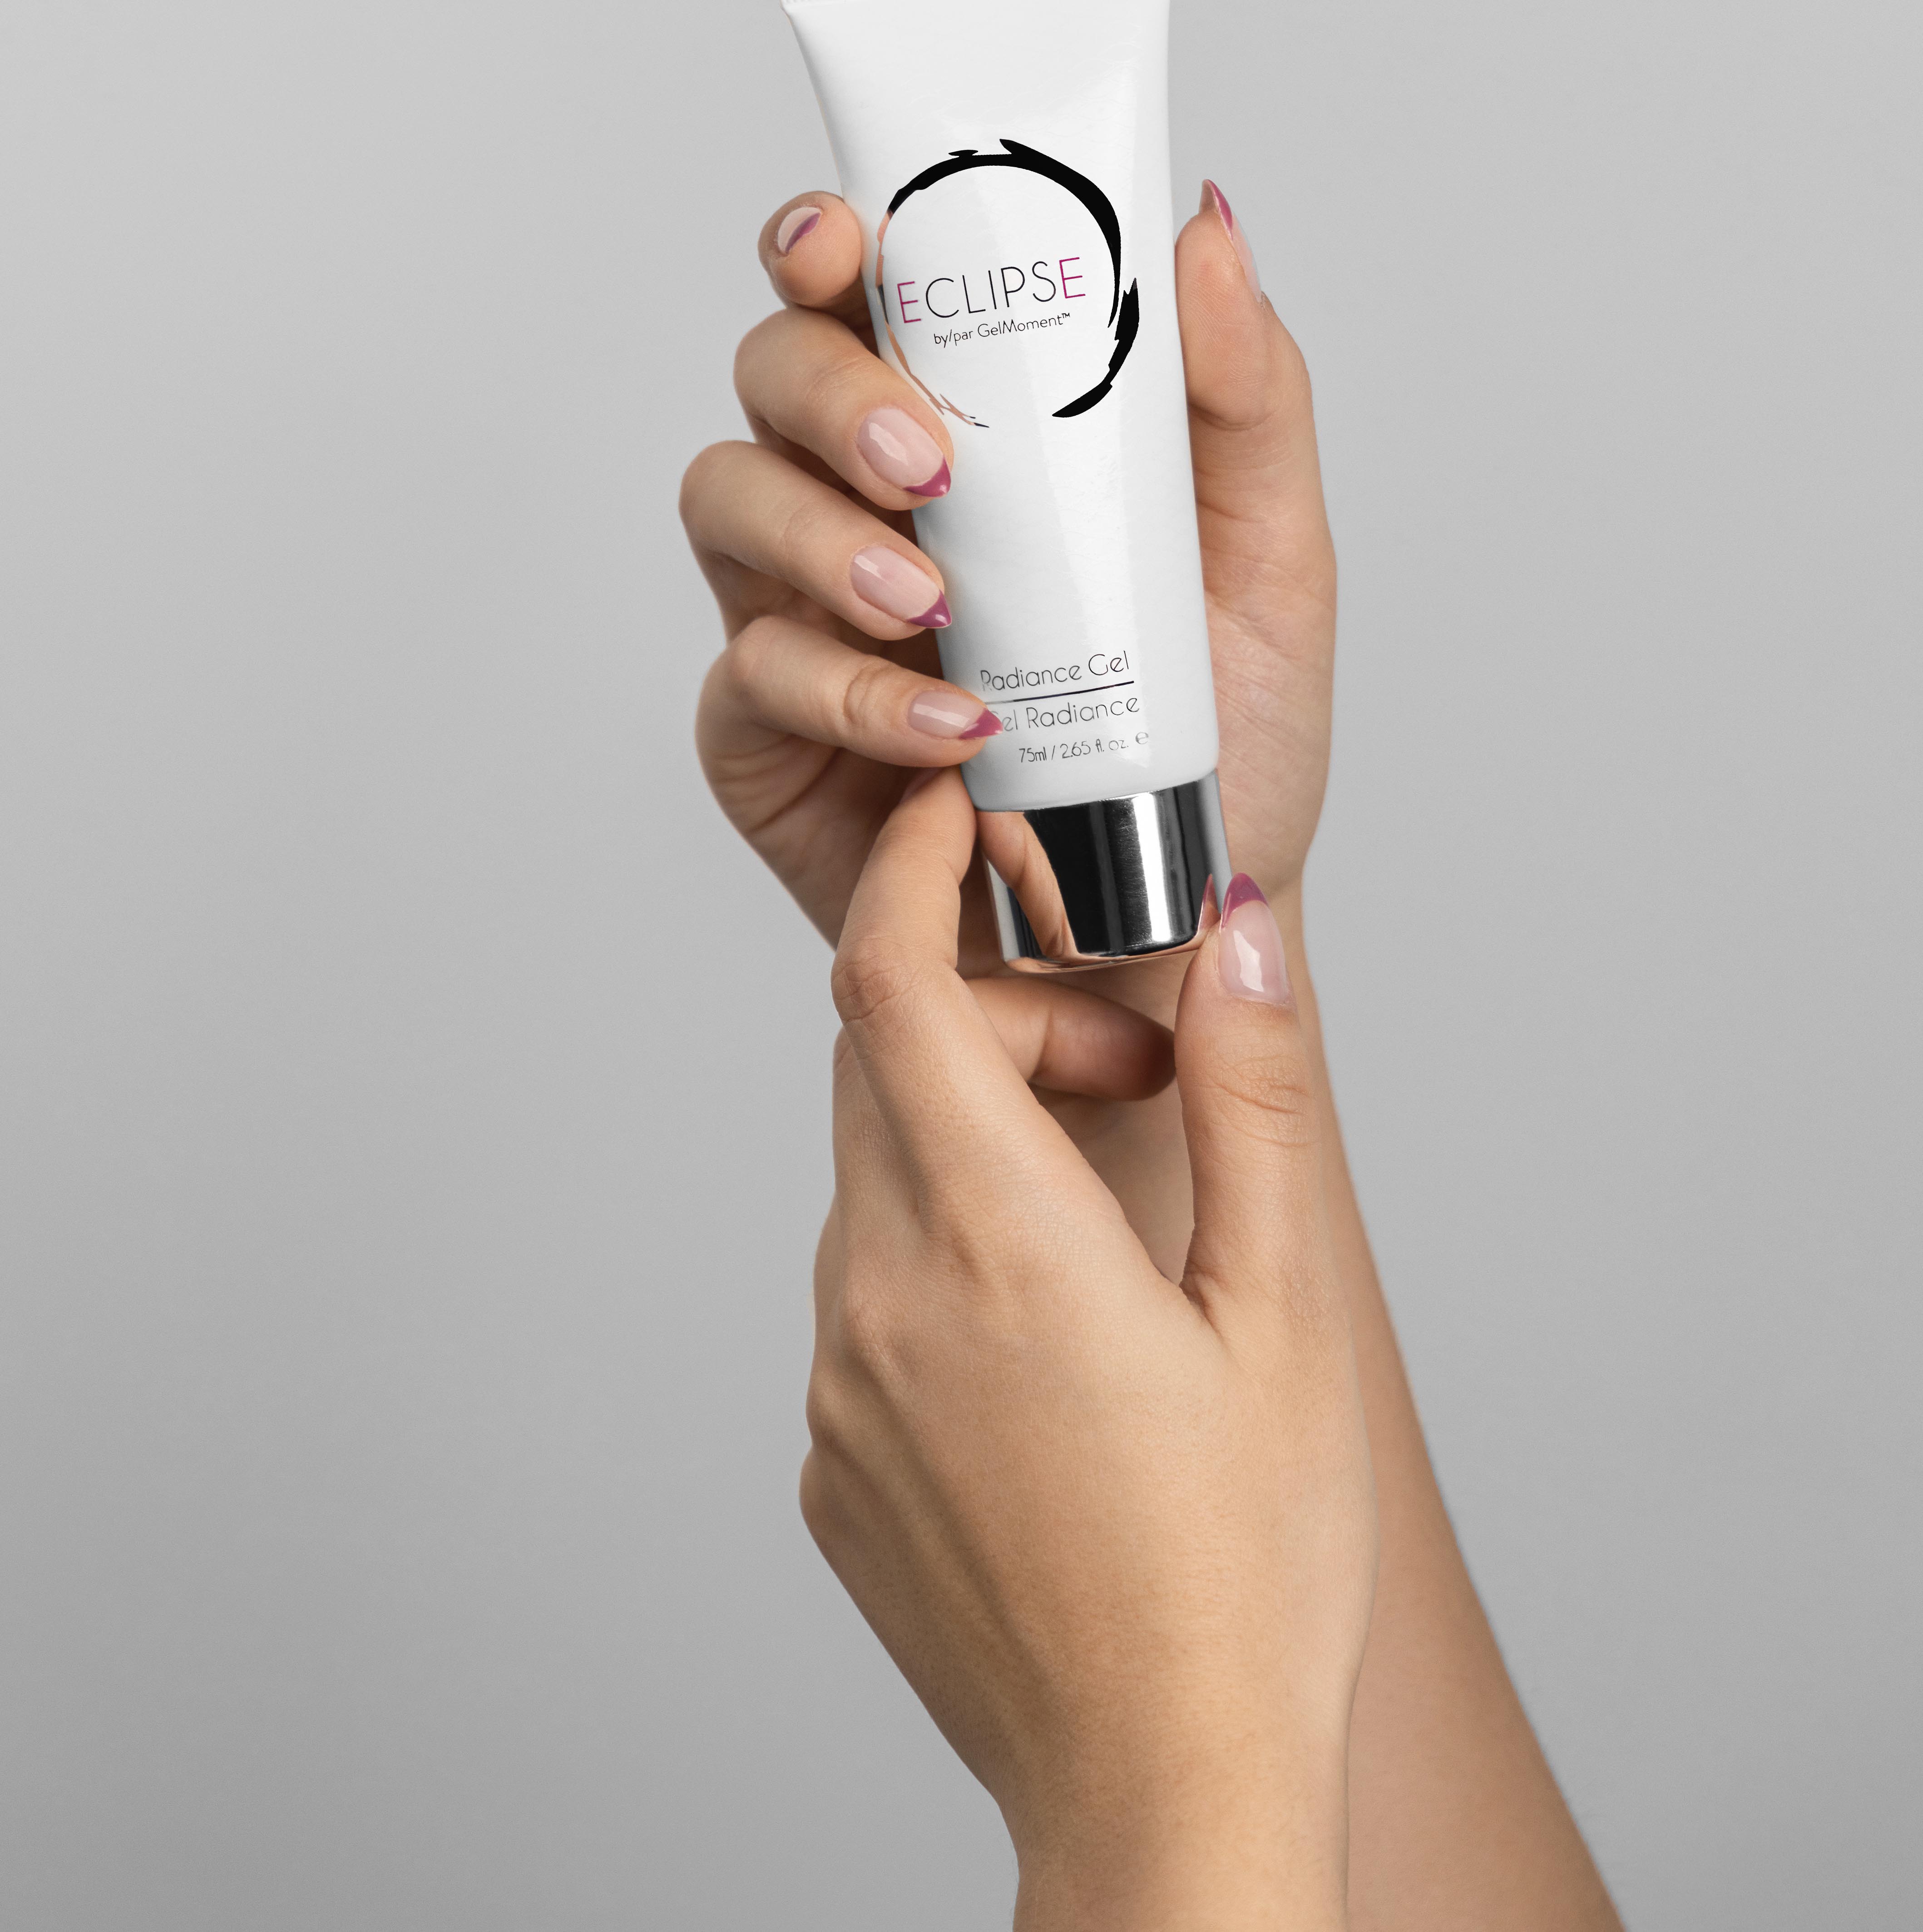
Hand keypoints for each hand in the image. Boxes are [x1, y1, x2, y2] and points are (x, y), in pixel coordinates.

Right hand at [682, 182, 1332, 963]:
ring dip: (818, 534)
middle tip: (929, 462)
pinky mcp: (764, 731)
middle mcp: (863, 499)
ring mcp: (797, 610)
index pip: (867, 294)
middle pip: (773, 373)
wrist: (1172, 921)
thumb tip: (1205, 229)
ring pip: (726, 501)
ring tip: (932, 601)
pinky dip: (845, 692)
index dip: (828, 244)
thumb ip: (1243, 396)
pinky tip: (947, 732)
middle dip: (832, 392)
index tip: (846, 242)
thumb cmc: (1212, 736)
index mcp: (971, 429)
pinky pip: (751, 674)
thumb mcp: (1270, 562)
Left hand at [803, 773, 1376, 1930]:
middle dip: (998, 1022)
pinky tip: (1060, 1343)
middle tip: (1135, 1081)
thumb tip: (1234, 935)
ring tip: (1117, 1229)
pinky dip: (947, 1255)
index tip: (957, 813)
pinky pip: (867, 1295)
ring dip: (977, 1144)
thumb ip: (1250, 1101)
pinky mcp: (832, 1464)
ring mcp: (837, 1389)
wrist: (1159, 1794)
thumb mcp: (1284, 1315)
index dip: (912, 871)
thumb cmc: (1243, 1572)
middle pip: (887, 1069)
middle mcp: (877, 1302)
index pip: (891, 985)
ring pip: (877, 1180)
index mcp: (992, 1245)